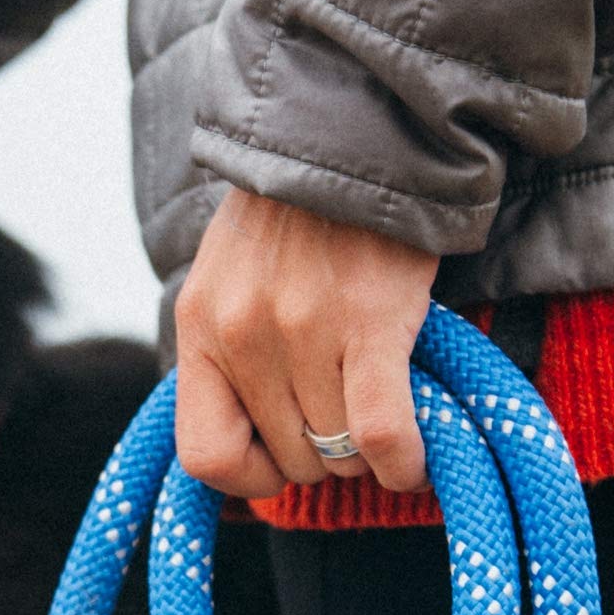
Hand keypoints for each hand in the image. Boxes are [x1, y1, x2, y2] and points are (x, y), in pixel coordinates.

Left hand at [174, 191, 437, 495]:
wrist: (350, 138)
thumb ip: (228, 353)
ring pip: (338, 452)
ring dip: (367, 454)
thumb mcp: (227, 282)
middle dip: (323, 455)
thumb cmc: (290, 219)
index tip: (280, 456)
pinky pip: (381, 433)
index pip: (205, 456)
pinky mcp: (371, 324)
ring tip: (383, 418)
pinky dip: (403, 462)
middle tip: (347, 419)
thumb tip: (248, 441)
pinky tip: (413, 461)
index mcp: (201, 330)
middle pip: (288, 458)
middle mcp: (243, 336)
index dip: (249, 477)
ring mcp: (304, 331)